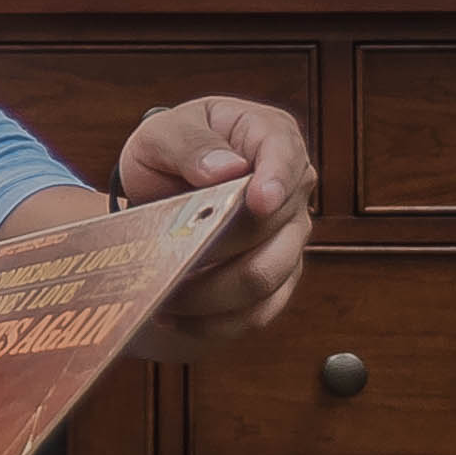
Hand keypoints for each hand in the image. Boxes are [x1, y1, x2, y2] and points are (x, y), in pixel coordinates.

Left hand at [114, 98, 314, 354]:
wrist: (166, 183)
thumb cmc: (170, 149)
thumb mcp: (163, 132)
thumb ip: (190, 143)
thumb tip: (224, 168)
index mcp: (272, 137)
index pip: (285, 157)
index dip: (276, 180)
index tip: (258, 200)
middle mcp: (292, 190)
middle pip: (269, 229)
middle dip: (215, 247)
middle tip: (167, 257)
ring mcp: (289, 239)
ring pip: (264, 278)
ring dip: (210, 294)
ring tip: (163, 294)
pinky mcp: (277, 280)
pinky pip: (258, 312)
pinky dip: (215, 322)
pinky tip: (175, 317)